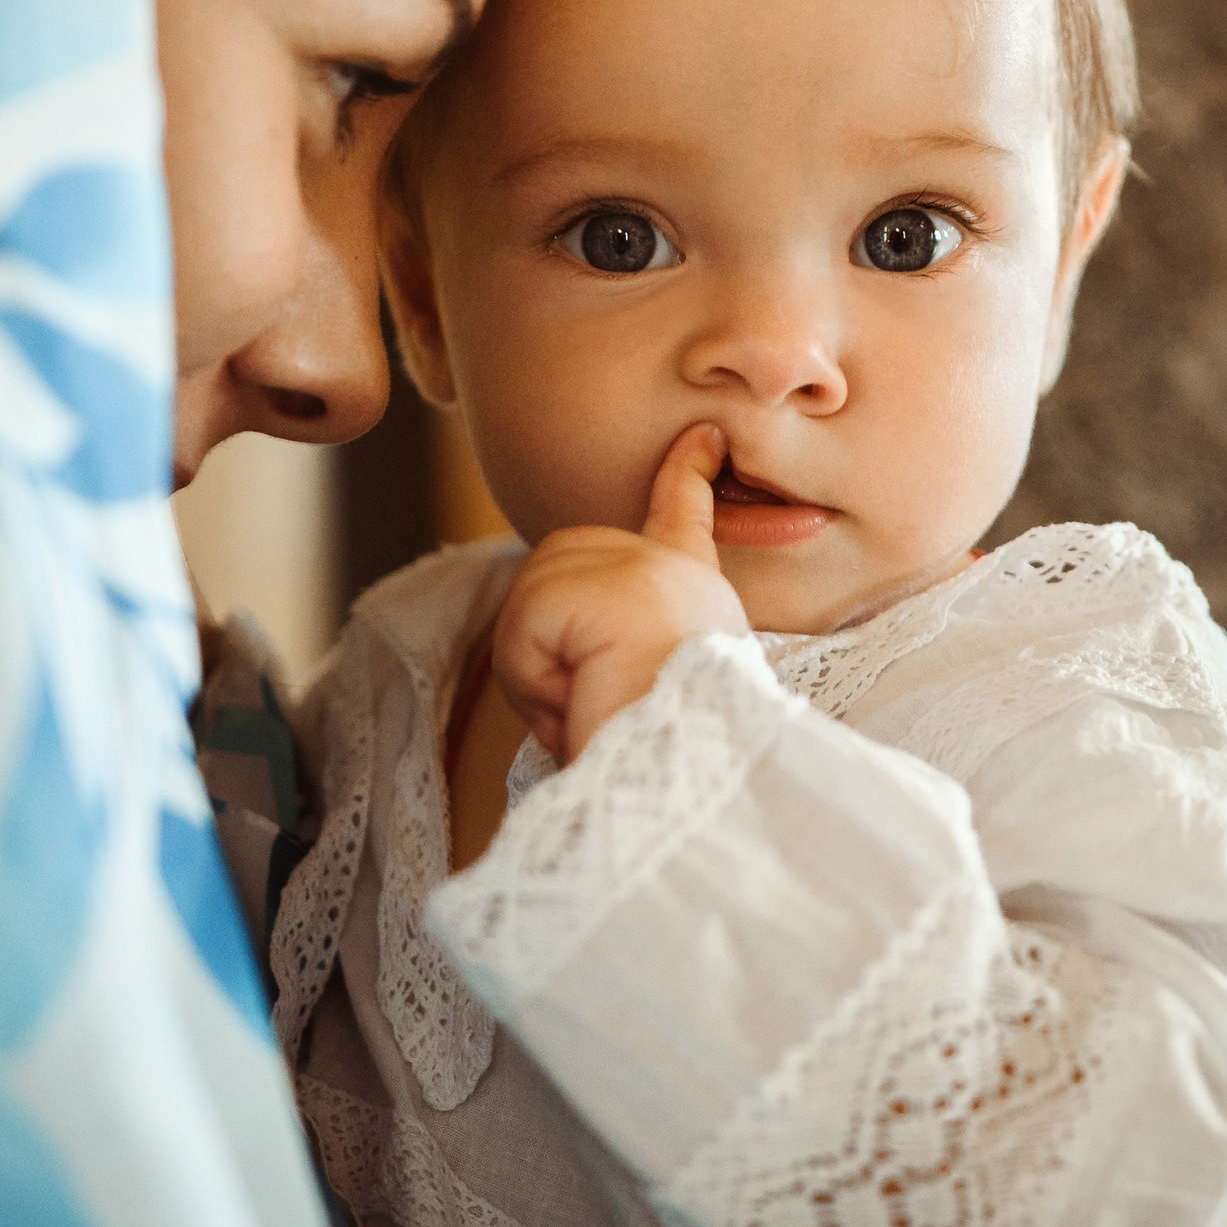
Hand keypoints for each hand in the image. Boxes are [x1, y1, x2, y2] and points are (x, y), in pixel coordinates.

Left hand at [491, 423, 749, 762]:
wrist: (688, 791)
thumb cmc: (664, 767)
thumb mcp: (646, 696)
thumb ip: (614, 645)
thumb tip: (567, 644)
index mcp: (698, 599)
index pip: (687, 517)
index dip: (687, 474)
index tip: (701, 435)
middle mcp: (681, 575)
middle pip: (556, 568)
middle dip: (540, 641)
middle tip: (583, 706)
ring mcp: (648, 570)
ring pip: (531, 595)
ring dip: (537, 671)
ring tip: (588, 713)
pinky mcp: (613, 586)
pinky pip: (525, 625)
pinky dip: (534, 681)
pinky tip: (580, 708)